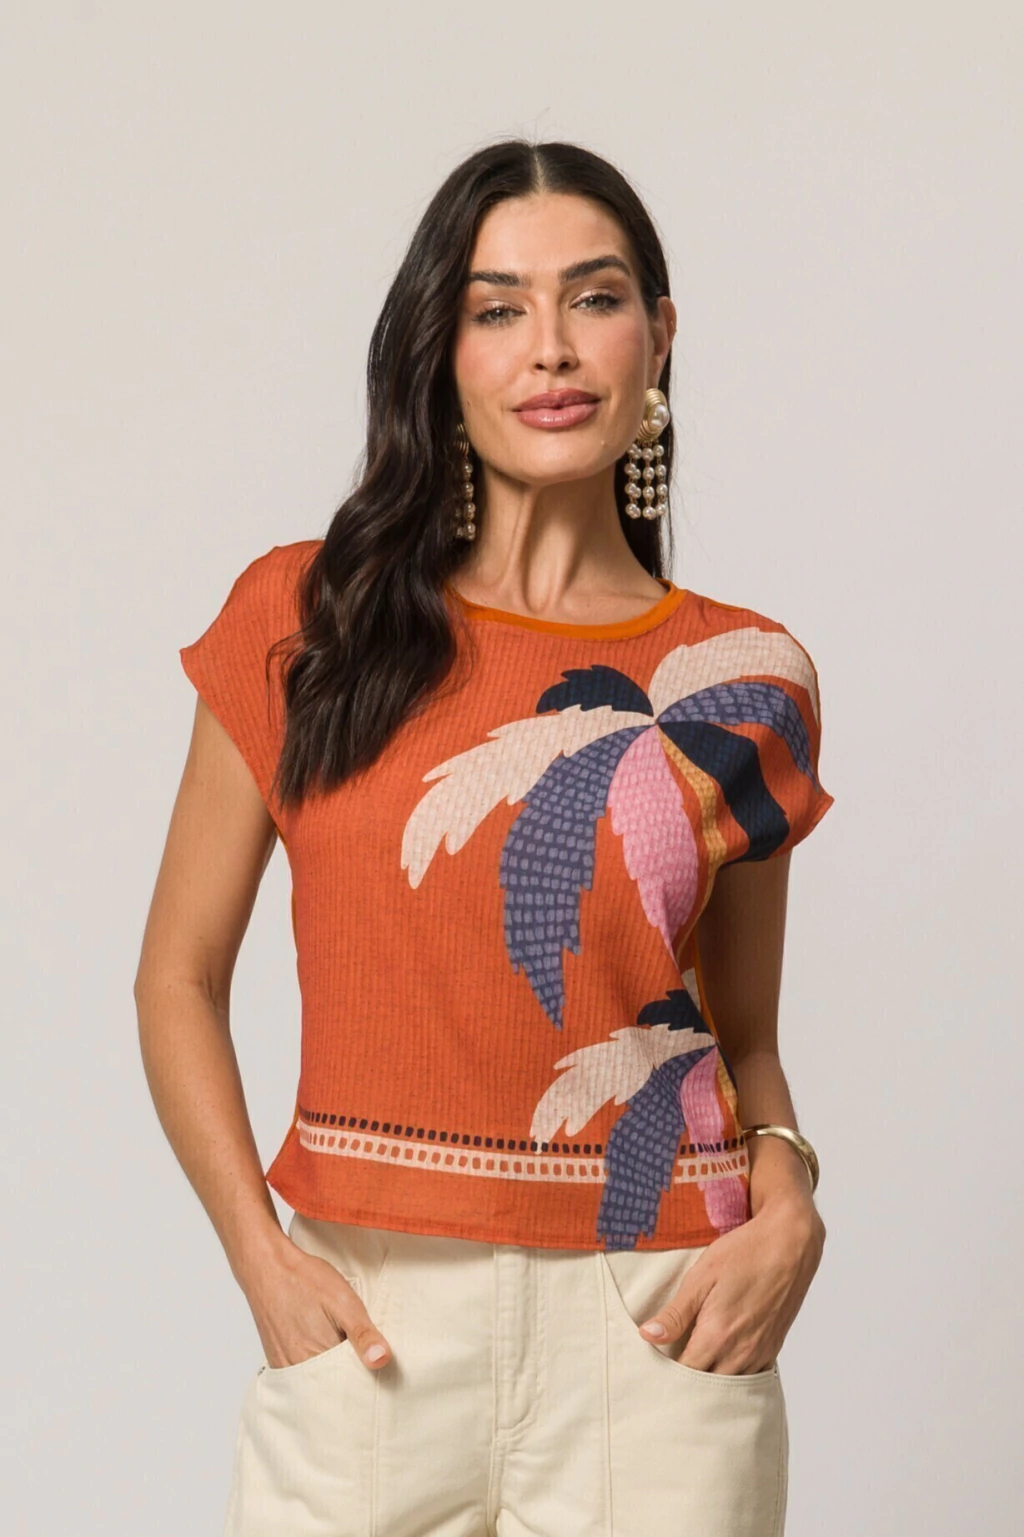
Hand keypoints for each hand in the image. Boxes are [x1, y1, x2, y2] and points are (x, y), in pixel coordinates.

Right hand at [241, 1234, 392, 1371]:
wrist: (267, 1266)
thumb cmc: (305, 1280)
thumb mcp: (343, 1302)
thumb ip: (362, 1333)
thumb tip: (381, 1360)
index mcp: (318, 1359)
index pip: (349, 1385)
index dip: (366, 1375)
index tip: (377, 1365)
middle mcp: (298, 1370)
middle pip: (332, 1386)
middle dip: (350, 1376)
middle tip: (361, 1353)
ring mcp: (284, 1366)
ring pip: (317, 1380)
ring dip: (332, 1372)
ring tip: (342, 1346)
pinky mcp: (277, 1358)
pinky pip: (302, 1373)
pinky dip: (316, 1365)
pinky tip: (323, 1345)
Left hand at [638, 1198, 825, 1373]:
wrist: (790, 1244)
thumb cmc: (744, 1254)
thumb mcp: (701, 1277)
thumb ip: (675, 1313)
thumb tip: (647, 1337)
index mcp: (716, 1336)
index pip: (684, 1376)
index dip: (666, 1377)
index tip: (653, 1369)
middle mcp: (740, 1353)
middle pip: (706, 1389)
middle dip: (686, 1386)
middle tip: (668, 1372)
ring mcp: (759, 1354)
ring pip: (729, 1387)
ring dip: (711, 1384)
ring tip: (693, 1368)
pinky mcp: (772, 1349)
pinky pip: (749, 1378)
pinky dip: (733, 1378)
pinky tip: (720, 1363)